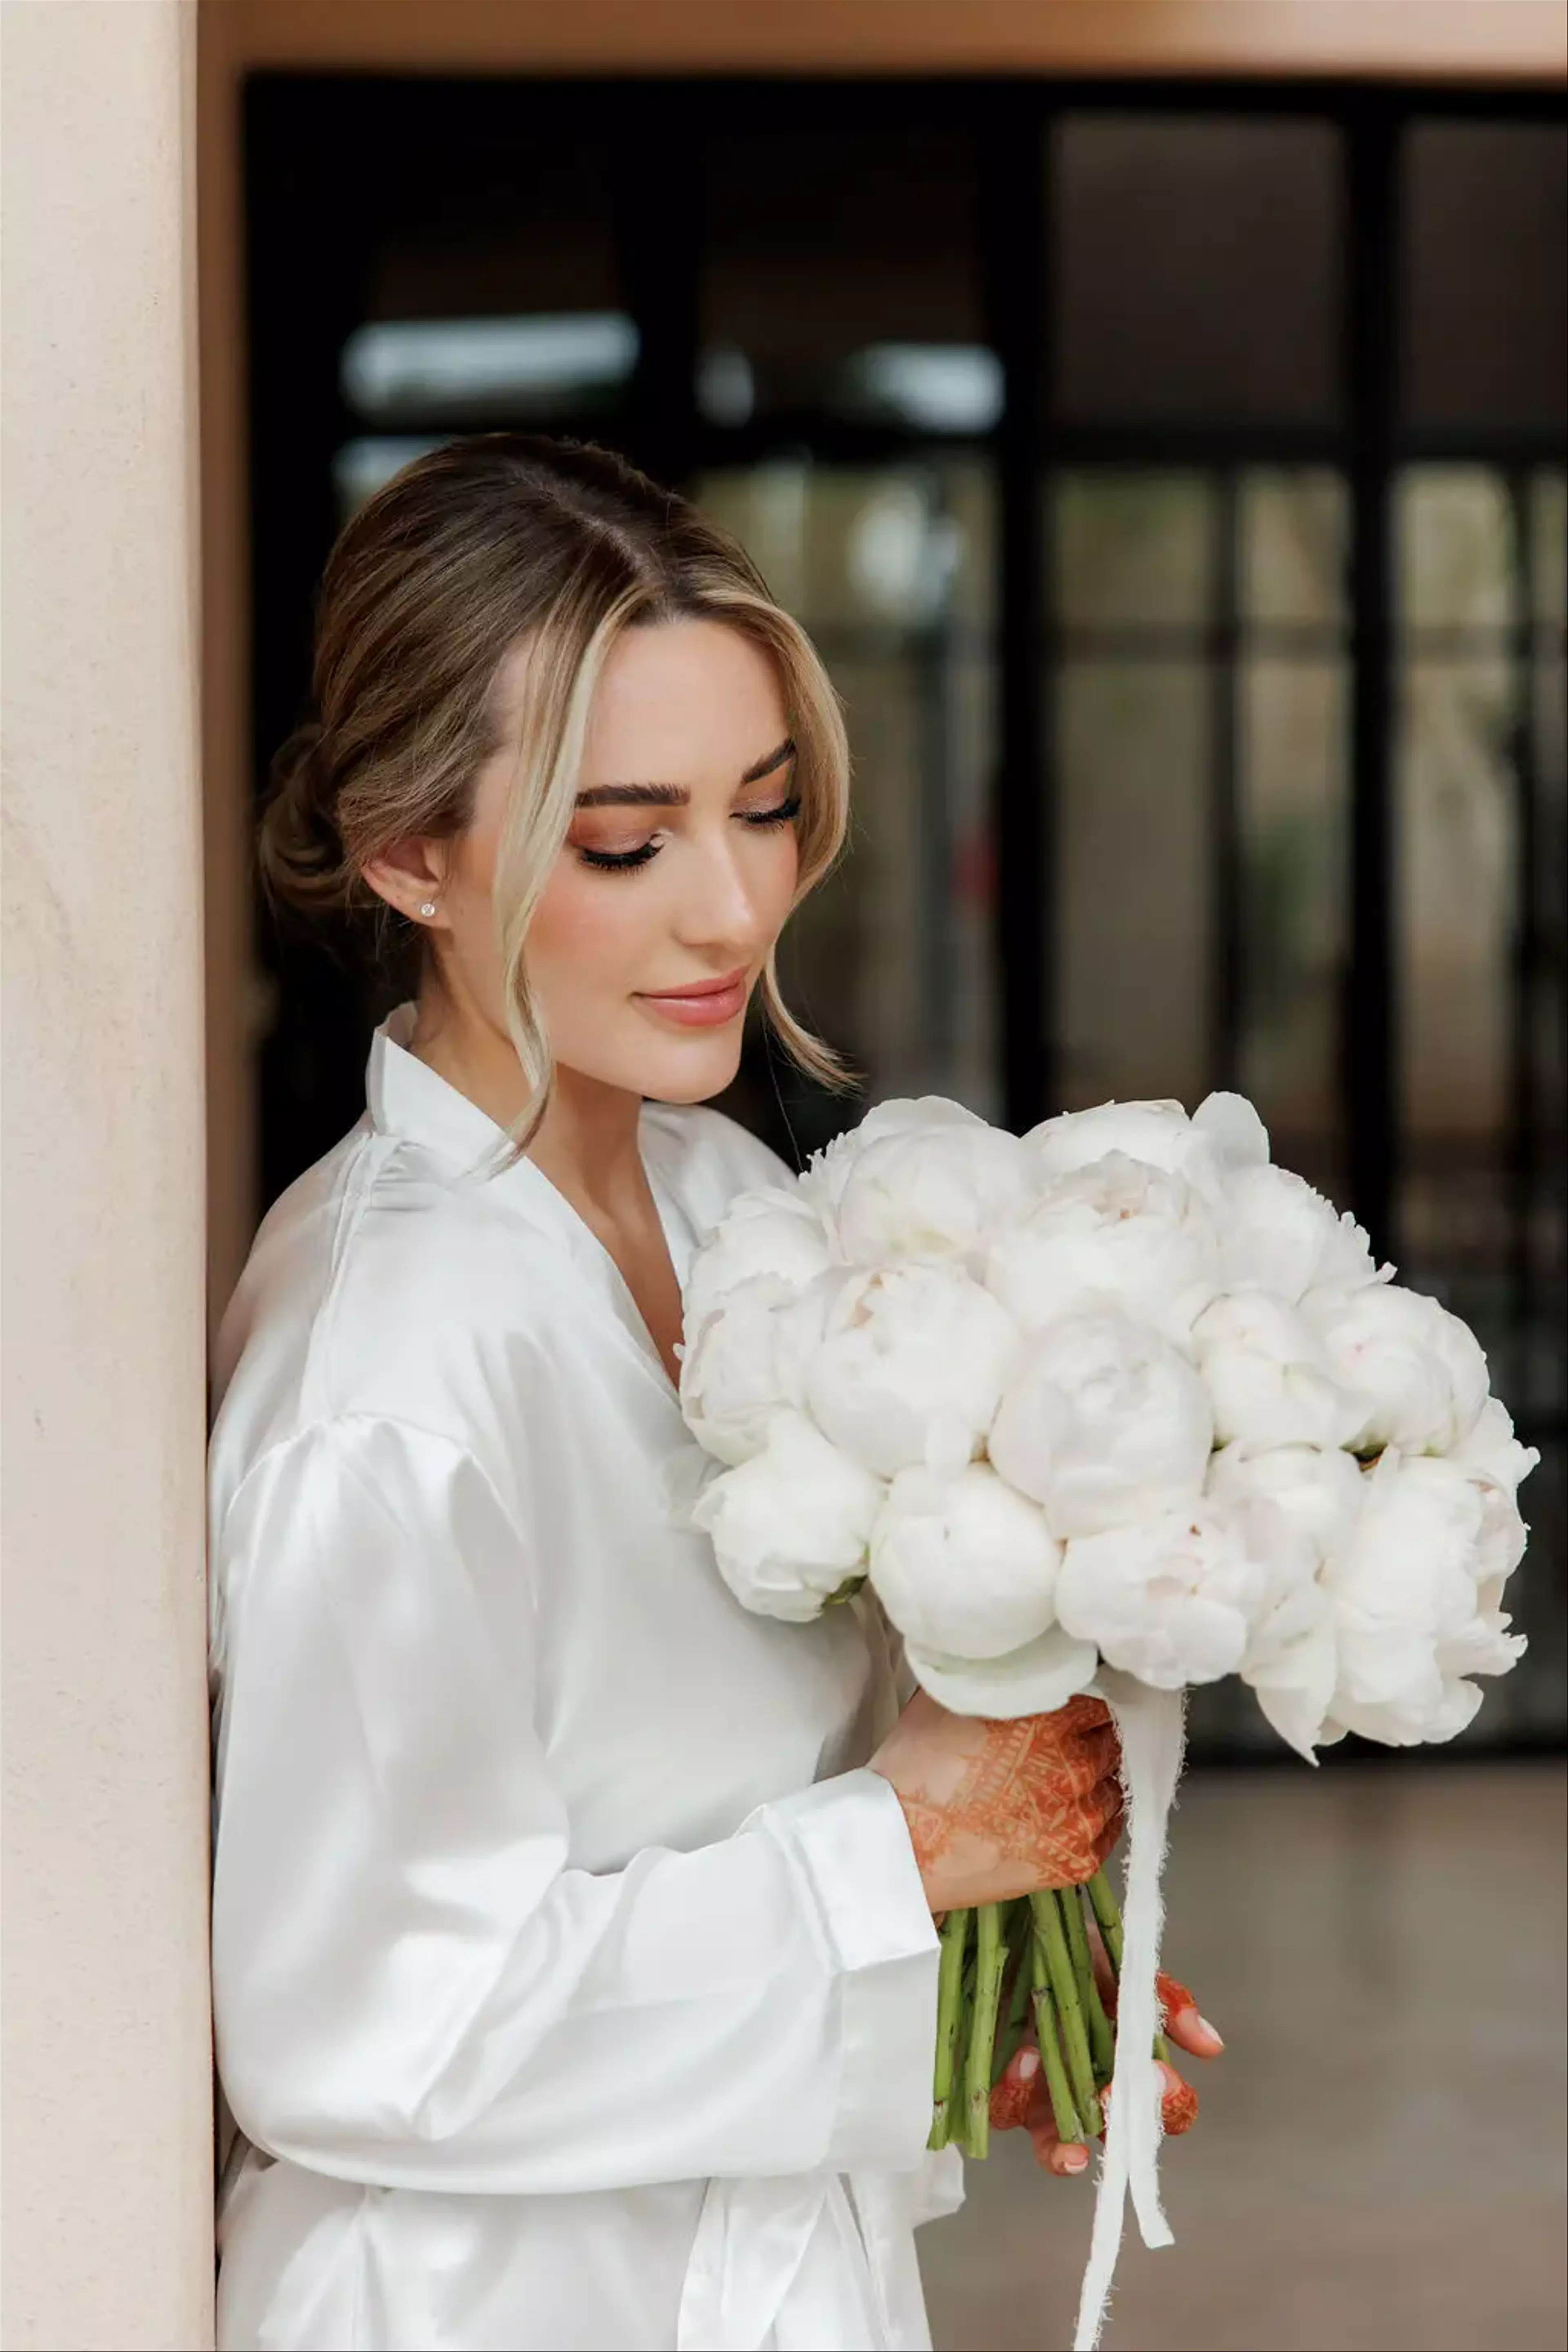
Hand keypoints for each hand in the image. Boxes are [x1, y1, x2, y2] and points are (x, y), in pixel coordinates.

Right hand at [869, 1690, 1122, 1915]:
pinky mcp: (1077, 1861)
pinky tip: (1065, 1814)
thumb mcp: (949, 1699)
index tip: (1071, 1708)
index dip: (1084, 1702)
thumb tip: (1020, 1666)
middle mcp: (1075, 1766)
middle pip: (1109, 1741)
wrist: (898, 1848)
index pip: (1099, 1700)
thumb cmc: (915, 1767)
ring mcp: (1080, 1818)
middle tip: (1060, 1745)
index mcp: (1050, 1718)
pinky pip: (1108, 1830)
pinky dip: (1093, 1818)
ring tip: (1059, 1784)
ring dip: (1093, 1780)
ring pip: (1112, 1786)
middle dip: (1089, 1740)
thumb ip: (998, 1680)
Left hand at [990, 1960, 1223, 2176]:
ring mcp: (1041, 2098)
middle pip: (1116, 2135)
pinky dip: (1015, 2092)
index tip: (1161, 2077)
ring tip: (1045, 2069)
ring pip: (1055, 2147)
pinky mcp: (995, 2091)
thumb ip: (1162, 2001)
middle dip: (1119, 2122)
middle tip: (1112, 2094)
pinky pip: (1005, 2113)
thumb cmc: (1061, 1948)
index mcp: (1123, 2060)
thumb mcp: (1116, 1961)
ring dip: (1060, 2135)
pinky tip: (1021, 2061)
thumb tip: (1212, 2047)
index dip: (1168, 2103)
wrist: (1001, 1928)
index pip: (1163, 2105)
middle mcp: (1086, 2090)